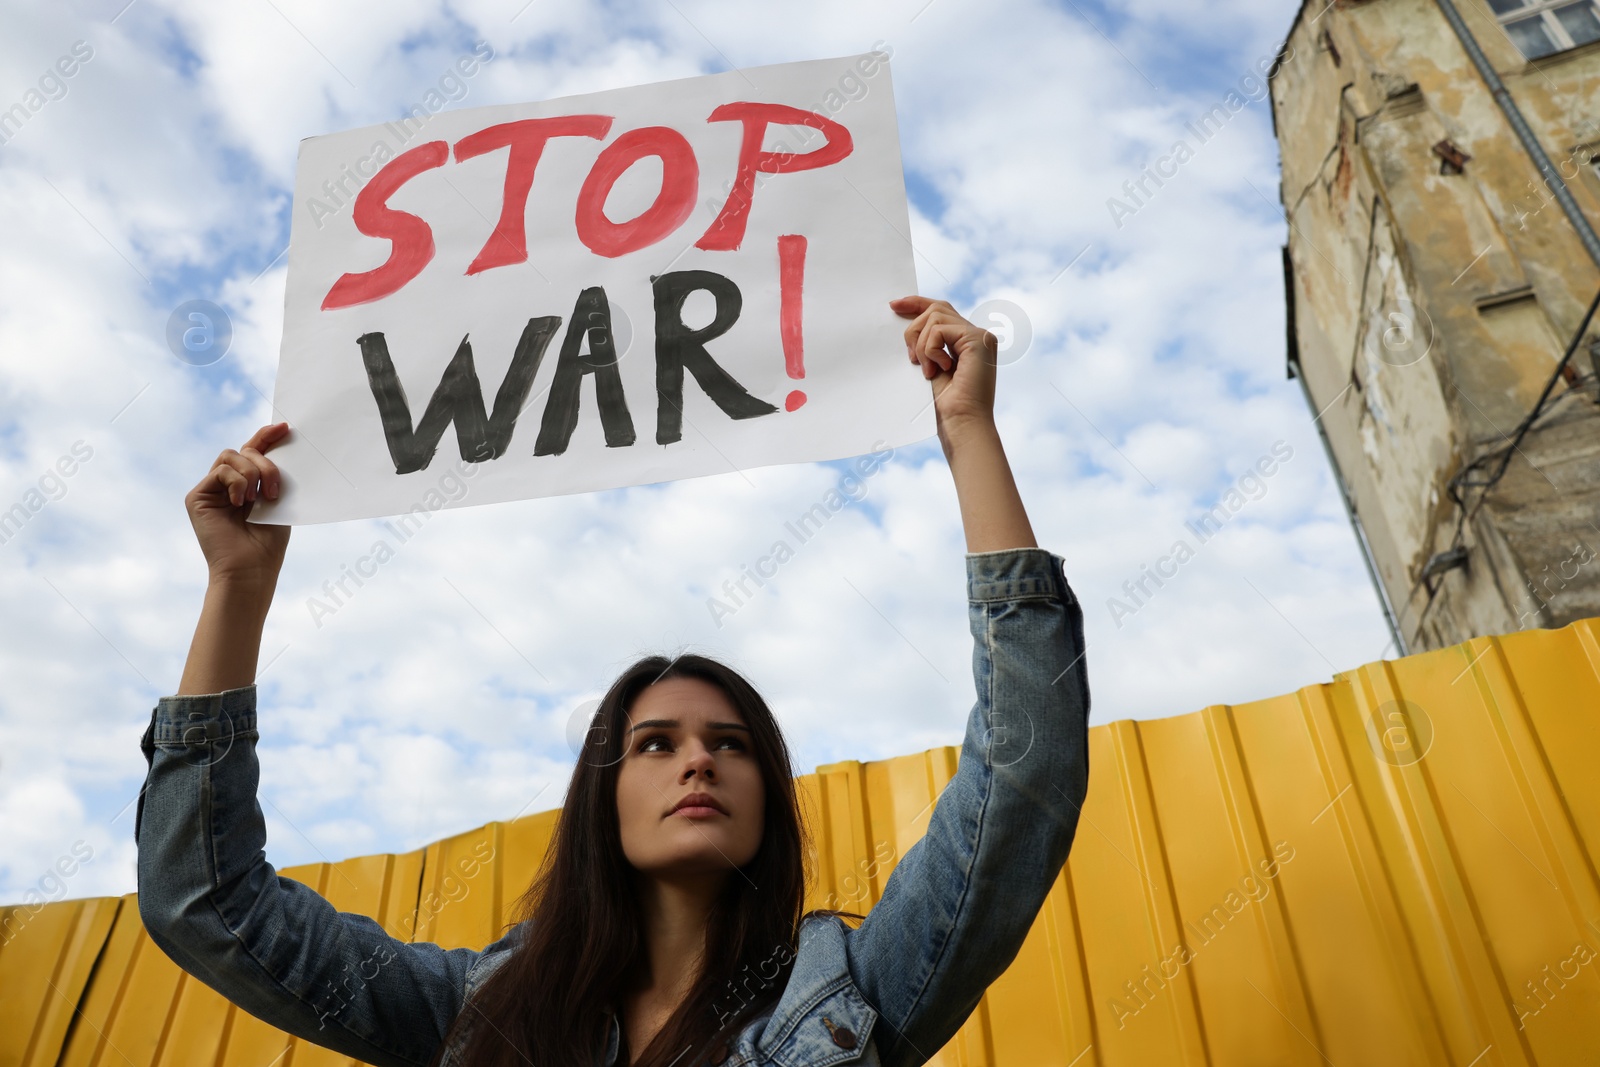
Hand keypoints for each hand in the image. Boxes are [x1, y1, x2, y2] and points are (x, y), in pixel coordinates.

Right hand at [185, 422, 291, 585]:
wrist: (251, 569)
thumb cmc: (268, 542)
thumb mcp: (278, 501)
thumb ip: (273, 474)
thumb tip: (279, 443)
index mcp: (247, 485)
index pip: (253, 452)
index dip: (266, 436)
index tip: (285, 427)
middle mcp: (227, 485)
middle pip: (244, 450)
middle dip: (266, 463)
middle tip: (276, 488)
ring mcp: (210, 490)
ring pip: (231, 455)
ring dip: (253, 473)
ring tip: (260, 498)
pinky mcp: (197, 497)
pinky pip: (221, 471)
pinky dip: (237, 482)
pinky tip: (241, 502)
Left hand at [889, 296, 997, 449]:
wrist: (961, 424)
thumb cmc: (946, 406)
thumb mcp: (930, 366)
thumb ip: (926, 344)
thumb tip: (905, 321)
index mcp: (967, 341)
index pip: (941, 310)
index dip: (916, 303)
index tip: (893, 305)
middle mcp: (978, 335)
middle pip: (936, 308)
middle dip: (914, 328)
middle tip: (910, 358)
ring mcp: (980, 336)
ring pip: (936, 315)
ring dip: (921, 344)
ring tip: (926, 369)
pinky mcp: (978, 339)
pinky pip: (940, 329)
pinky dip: (930, 349)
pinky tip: (937, 369)